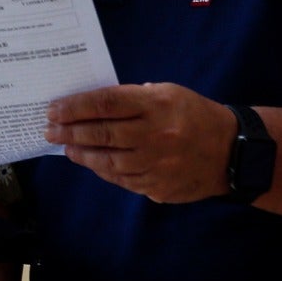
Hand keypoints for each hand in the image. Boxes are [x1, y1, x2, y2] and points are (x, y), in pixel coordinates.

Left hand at [46, 83, 236, 202]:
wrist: (232, 152)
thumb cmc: (194, 115)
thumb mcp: (168, 93)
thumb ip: (132, 97)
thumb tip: (91, 105)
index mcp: (158, 105)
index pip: (107, 103)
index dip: (76, 107)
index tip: (54, 109)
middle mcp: (157, 135)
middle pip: (103, 133)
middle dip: (70, 130)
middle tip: (49, 129)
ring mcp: (158, 165)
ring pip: (108, 161)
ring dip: (82, 153)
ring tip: (66, 146)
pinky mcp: (159, 187)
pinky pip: (122, 180)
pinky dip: (102, 171)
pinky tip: (90, 162)